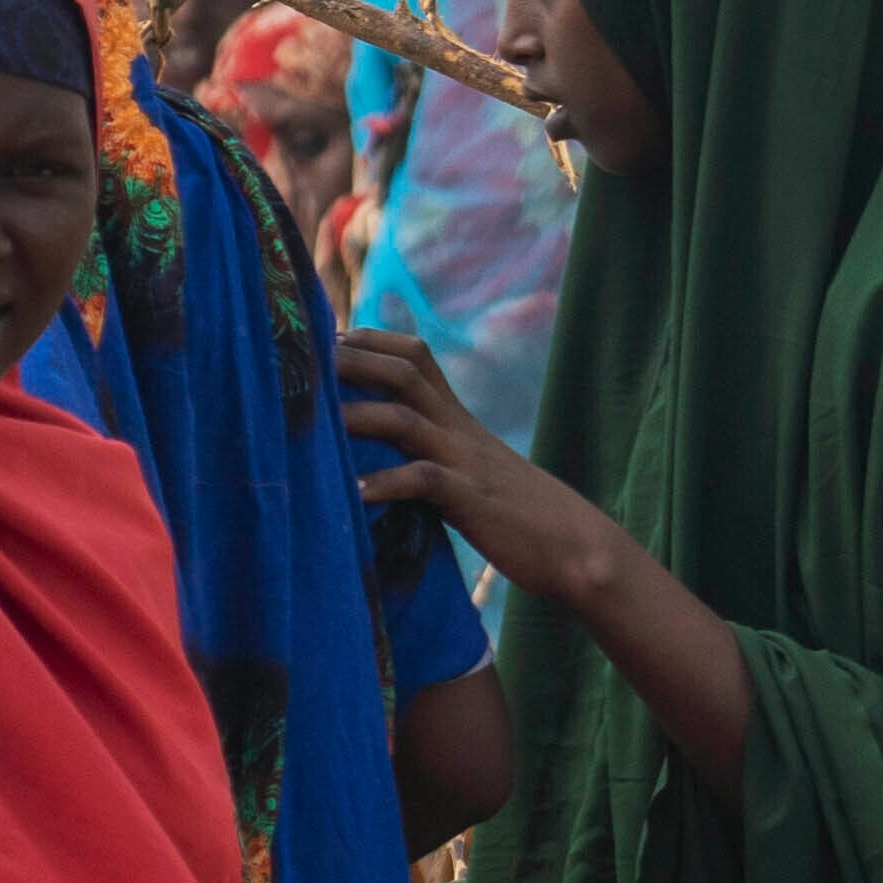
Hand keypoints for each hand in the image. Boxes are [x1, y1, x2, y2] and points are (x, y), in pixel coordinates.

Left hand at [335, 320, 580, 577]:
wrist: (577, 545)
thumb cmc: (520, 515)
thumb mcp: (474, 471)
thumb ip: (436, 453)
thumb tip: (388, 456)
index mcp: (459, 420)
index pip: (416, 357)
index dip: (372, 341)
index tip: (328, 337)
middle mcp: (459, 430)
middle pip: (404, 373)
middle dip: (353, 362)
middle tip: (305, 362)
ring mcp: (466, 461)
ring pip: (406, 420)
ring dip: (358, 417)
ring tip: (316, 423)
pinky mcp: (471, 498)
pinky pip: (423, 481)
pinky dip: (386, 484)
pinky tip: (354, 493)